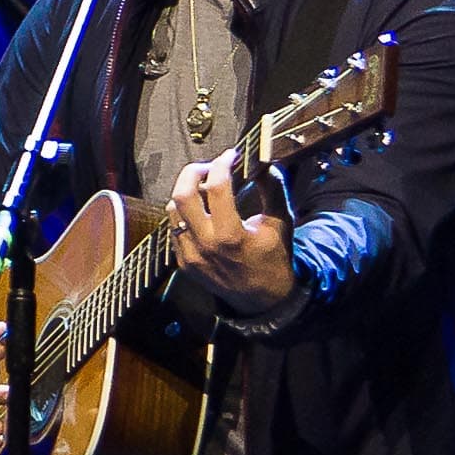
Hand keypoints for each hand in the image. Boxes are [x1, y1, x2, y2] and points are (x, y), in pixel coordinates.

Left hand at [172, 151, 296, 315]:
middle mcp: (205, 245)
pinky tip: (202, 213)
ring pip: (173, 211)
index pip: (217, 188)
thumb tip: (264, 162)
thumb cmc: (274, 258)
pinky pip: (174, 229)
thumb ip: (273, 189)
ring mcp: (191, 256)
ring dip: (187, 194)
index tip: (230, 156)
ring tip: (205, 191)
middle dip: (192, 172)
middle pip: (182, 195)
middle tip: (208, 167)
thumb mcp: (281, 222)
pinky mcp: (184, 263)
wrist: (265, 299)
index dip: (222, 164)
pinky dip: (184, 215)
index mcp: (231, 236)